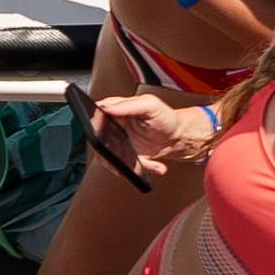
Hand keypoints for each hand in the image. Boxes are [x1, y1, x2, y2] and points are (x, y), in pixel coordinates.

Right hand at [87, 90, 207, 189]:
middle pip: (98, 140)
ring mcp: (118, 144)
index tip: (104, 133)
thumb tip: (106, 106)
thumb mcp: (149, 105)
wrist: (178, 138)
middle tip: (123, 152)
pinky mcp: (126, 158)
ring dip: (125, 163)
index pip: (97, 115)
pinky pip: (123, 167)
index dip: (96, 124)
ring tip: (144, 162)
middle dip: (109, 149)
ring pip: (108, 158)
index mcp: (116, 110)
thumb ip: (128, 105)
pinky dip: (138, 170)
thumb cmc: (165, 118)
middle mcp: (114, 127)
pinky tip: (154, 166)